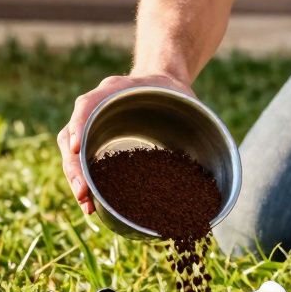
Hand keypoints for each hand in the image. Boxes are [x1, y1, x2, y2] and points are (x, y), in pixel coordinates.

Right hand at [58, 73, 194, 214]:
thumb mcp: (187, 98)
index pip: (87, 105)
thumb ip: (197, 117)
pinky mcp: (96, 144)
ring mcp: (92, 126)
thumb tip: (219, 152)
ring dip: (76, 180)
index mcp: (115, 90)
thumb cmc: (175, 94)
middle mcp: (97, 107)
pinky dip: (85, 184)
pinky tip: (91, 205)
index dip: (79, 127)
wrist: (163, 86)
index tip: (75, 150)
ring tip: (86, 205)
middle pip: (72, 136)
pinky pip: (83, 163)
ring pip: (72, 154)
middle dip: (76, 168)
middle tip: (83, 194)